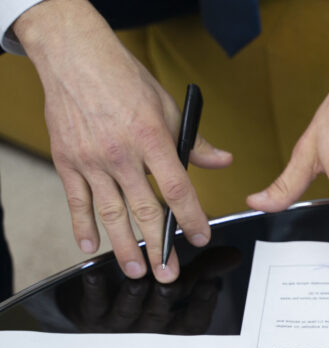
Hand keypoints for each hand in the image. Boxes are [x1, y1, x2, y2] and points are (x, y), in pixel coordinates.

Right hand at [15, 0, 231, 283]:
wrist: (75, 56)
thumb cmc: (124, 79)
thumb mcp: (169, 106)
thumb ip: (194, 142)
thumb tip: (222, 162)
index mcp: (152, 139)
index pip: (177, 188)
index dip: (191, 217)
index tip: (200, 237)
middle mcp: (121, 153)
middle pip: (144, 210)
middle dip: (158, 247)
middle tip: (167, 273)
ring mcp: (91, 159)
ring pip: (111, 213)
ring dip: (124, 247)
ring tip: (136, 271)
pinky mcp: (67, 161)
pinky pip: (76, 201)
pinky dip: (82, 226)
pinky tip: (91, 247)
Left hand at [57, 246, 242, 333]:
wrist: (99, 315)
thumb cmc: (149, 297)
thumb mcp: (179, 283)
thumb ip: (205, 269)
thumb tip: (235, 255)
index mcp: (171, 326)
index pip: (192, 323)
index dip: (201, 307)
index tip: (210, 286)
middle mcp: (147, 331)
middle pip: (160, 317)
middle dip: (165, 299)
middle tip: (170, 282)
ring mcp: (118, 326)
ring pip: (127, 312)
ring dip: (132, 297)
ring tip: (136, 280)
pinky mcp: (91, 316)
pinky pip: (93, 305)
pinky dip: (95, 289)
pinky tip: (94, 274)